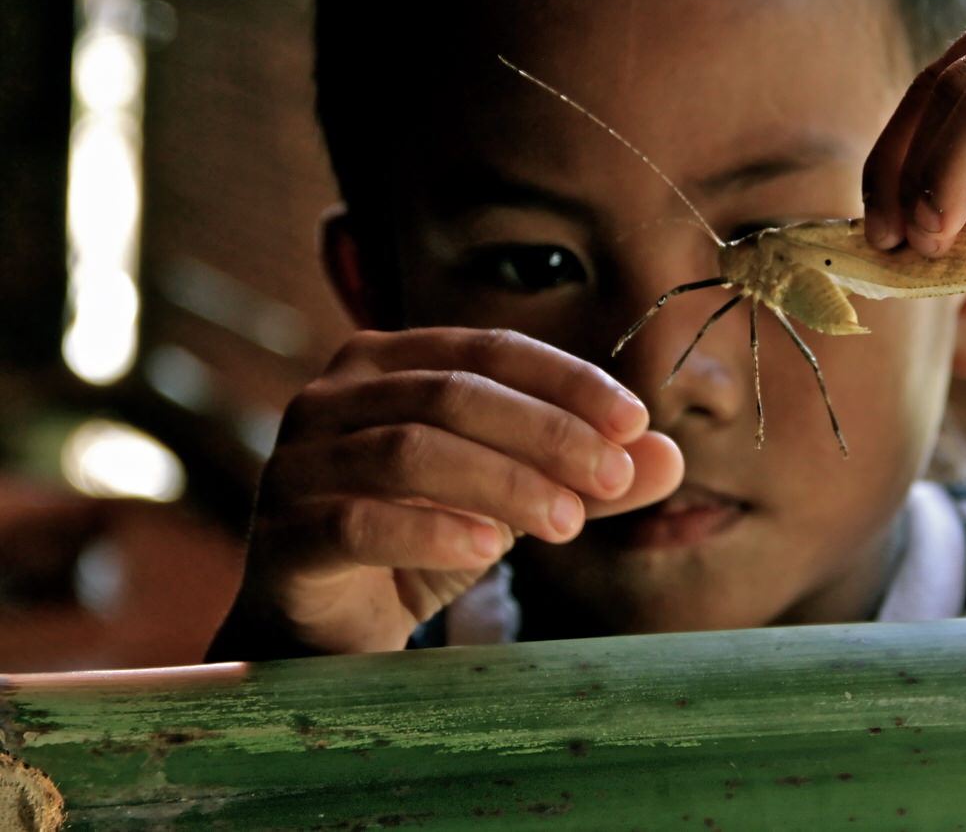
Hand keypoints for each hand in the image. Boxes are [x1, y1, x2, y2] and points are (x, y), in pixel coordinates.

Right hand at [213, 328, 682, 655]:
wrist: (326, 629)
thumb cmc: (421, 540)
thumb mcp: (513, 501)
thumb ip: (582, 476)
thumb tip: (669, 456)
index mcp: (387, 361)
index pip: (490, 349)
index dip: (567, 381)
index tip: (636, 420)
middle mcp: (332, 397)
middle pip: (453, 394)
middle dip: (547, 433)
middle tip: (614, 475)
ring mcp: (297, 464)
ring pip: (409, 451)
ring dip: (503, 483)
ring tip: (569, 521)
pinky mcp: (282, 537)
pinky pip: (357, 523)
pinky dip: (431, 531)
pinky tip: (488, 552)